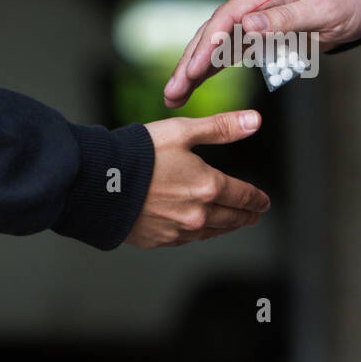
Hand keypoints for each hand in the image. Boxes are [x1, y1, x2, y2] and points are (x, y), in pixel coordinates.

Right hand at [124, 111, 271, 247]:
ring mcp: (178, 230)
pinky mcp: (159, 240)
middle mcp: (198, 213)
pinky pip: (187, 240)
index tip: (263, 202)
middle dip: (245, 216)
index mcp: (208, 186)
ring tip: (231, 223)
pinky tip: (198, 230)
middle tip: (253, 215)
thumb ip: (221, 128)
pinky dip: (198, 234)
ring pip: (211, 232)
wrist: (97, 183)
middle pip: (231, 218)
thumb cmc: (137, 154)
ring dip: (225, 227)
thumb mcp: (182, 131)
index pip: (243, 196)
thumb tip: (254, 121)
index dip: (256, 199)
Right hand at [162, 0, 360, 107]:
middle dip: (191, 61)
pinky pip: (232, 50)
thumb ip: (287, 18)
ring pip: (218, 43)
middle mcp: (257, 0)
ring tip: (174, 95)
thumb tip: (248, 24)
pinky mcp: (262, 32)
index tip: (194, 68)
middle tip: (173, 91)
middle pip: (215, 30)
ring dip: (195, 68)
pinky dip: (213, 67)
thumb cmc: (350, 2)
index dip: (210, 42)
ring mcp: (257, 16)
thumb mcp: (324, 9)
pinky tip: (195, 83)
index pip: (229, 15)